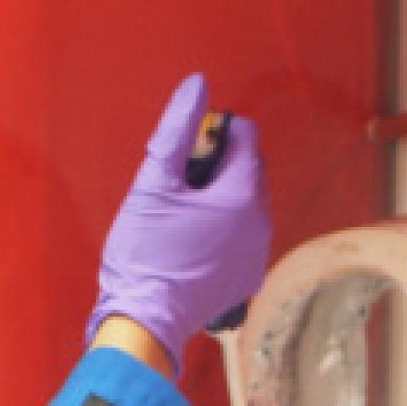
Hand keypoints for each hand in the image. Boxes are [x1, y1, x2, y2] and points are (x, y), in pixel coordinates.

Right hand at [86, 73, 271, 376]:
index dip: (214, 133)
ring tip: (179, 215)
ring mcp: (258, 254)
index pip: (246, 138)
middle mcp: (261, 223)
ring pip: (245, 205)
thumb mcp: (153, 184)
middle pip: (247, 171)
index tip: (184, 152)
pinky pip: (242, 237)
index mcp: (242, 195)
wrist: (145, 321)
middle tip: (177, 184)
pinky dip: (221, 230)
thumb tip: (198, 84)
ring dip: (218, 199)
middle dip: (216, 166)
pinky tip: (189, 243)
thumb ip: (176, 130)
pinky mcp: (248, 278)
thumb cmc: (145, 252)